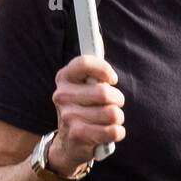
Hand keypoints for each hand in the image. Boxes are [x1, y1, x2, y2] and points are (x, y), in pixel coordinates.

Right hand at [50, 54, 124, 175]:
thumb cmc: (84, 108)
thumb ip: (93, 69)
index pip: (85, 62)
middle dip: (118, 100)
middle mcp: (62, 95)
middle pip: (105, 92)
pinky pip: (113, 131)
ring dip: (118, 117)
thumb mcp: (84, 86)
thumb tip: (97, 37)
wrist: (69, 143)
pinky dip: (118, 132)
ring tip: (109, 120)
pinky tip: (110, 132)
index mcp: (64, 77)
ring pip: (112, 113)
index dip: (104, 69)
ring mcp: (68, 116)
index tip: (112, 79)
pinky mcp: (77, 134)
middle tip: (114, 104)